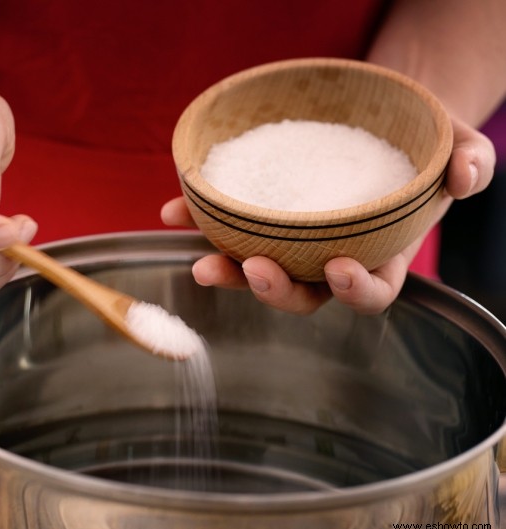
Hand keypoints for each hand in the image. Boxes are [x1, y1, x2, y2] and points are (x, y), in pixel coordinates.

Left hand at [161, 117, 495, 314]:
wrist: (380, 119)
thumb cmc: (421, 143)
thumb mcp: (458, 145)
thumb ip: (469, 162)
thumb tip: (463, 176)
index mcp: (381, 254)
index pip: (371, 292)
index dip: (355, 291)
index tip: (337, 270)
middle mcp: (331, 257)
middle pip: (302, 294)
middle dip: (276, 290)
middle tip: (254, 269)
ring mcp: (293, 241)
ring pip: (258, 270)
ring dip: (227, 270)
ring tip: (201, 258)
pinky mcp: (262, 217)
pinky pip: (230, 228)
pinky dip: (200, 222)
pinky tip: (174, 211)